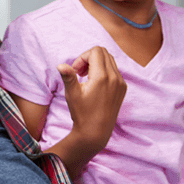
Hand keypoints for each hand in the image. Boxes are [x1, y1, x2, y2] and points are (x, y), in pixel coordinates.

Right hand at [44, 46, 126, 177]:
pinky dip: (103, 71)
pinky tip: (95, 84)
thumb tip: (61, 65)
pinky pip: (114, 70)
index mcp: (102, 77)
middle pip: (103, 52)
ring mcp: (121, 83)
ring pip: (109, 60)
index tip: (76, 71)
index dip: (82, 57)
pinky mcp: (122, 88)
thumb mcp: (72, 94)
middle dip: (89, 58)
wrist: (96, 132)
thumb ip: (68, 76)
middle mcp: (115, 78)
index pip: (95, 51)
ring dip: (96, 63)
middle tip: (80, 73)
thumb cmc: (82, 113)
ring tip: (86, 78)